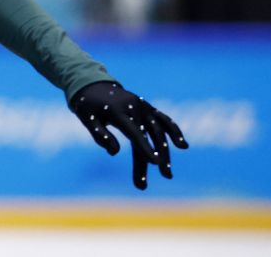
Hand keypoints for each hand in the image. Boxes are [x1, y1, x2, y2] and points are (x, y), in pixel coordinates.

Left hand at [71, 81, 188, 189]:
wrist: (94, 85)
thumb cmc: (88, 106)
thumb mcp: (87, 120)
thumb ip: (100, 135)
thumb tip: (114, 153)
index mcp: (118, 111)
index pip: (135, 133)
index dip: (145, 148)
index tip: (155, 163)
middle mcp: (135, 108)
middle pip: (149, 136)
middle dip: (152, 159)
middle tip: (144, 186)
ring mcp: (144, 107)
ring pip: (159, 131)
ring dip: (165, 152)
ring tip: (166, 175)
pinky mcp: (148, 108)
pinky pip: (164, 120)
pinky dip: (174, 131)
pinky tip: (183, 146)